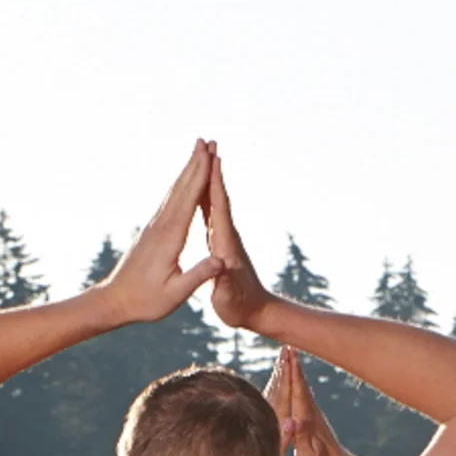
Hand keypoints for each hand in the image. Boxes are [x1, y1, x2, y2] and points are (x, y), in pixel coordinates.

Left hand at [103, 141, 225, 324]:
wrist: (114, 301)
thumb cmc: (145, 301)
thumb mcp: (175, 293)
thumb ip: (198, 275)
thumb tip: (221, 260)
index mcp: (169, 238)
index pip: (188, 201)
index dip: (200, 176)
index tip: (208, 155)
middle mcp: (160, 226)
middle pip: (180, 189)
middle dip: (194, 164)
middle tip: (205, 141)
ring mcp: (154, 227)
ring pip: (173, 192)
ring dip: (187, 171)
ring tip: (197, 153)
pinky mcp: (151, 232)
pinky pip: (169, 203)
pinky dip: (179, 187)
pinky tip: (183, 183)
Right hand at [202, 148, 274, 330]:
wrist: (257, 312)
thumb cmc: (240, 307)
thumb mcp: (228, 297)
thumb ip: (223, 281)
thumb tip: (221, 267)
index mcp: (226, 245)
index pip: (220, 208)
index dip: (215, 184)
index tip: (212, 160)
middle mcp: (227, 236)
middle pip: (219, 197)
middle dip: (212, 170)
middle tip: (207, 143)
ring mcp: (224, 238)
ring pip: (214, 202)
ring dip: (208, 178)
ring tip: (203, 156)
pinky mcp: (221, 243)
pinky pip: (210, 213)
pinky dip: (204, 197)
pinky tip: (198, 188)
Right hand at [281, 348, 343, 455]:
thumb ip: (302, 438)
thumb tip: (293, 422)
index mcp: (306, 418)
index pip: (298, 392)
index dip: (293, 374)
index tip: (288, 357)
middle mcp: (310, 411)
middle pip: (300, 383)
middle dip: (293, 365)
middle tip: (287, 345)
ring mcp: (311, 412)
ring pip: (301, 385)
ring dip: (295, 368)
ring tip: (289, 352)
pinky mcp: (310, 415)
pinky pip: (301, 391)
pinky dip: (296, 378)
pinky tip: (294, 372)